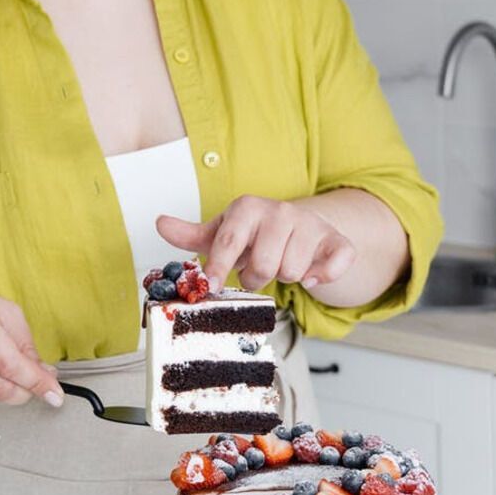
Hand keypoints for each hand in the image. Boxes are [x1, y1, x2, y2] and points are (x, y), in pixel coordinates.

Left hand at [156, 196, 357, 291]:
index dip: (219, 268)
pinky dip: (322, 277)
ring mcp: (310, 224)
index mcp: (248, 208)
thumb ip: (190, 234)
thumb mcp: (221, 233)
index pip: (229, 242)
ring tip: (282, 265)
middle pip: (264, 265)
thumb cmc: (255, 234)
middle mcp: (281, 211)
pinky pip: (334, 265)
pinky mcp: (336, 239)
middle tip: (257, 269)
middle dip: (257, 277)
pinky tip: (312, 274)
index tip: (212, 286)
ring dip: (285, 278)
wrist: (300, 226)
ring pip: (293, 271)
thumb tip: (160, 223)